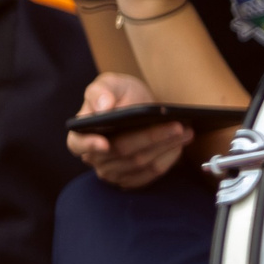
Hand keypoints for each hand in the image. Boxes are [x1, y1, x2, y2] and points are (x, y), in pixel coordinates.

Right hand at [67, 73, 189, 187]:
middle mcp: (94, 157)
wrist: (141, 107)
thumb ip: (101, 92)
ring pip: (140, 163)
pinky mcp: (132, 180)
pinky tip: (180, 145)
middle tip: (176, 125)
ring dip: (165, 147)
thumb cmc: (121, 94)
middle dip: (151, 137)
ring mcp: (113, 172)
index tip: (104, 143)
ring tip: (186, 131)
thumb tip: (103, 107)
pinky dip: (168, 159)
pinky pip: (151, 174)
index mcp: (81, 134)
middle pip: (122, 151)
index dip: (89, 145)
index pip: (77, 144)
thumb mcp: (110, 84)